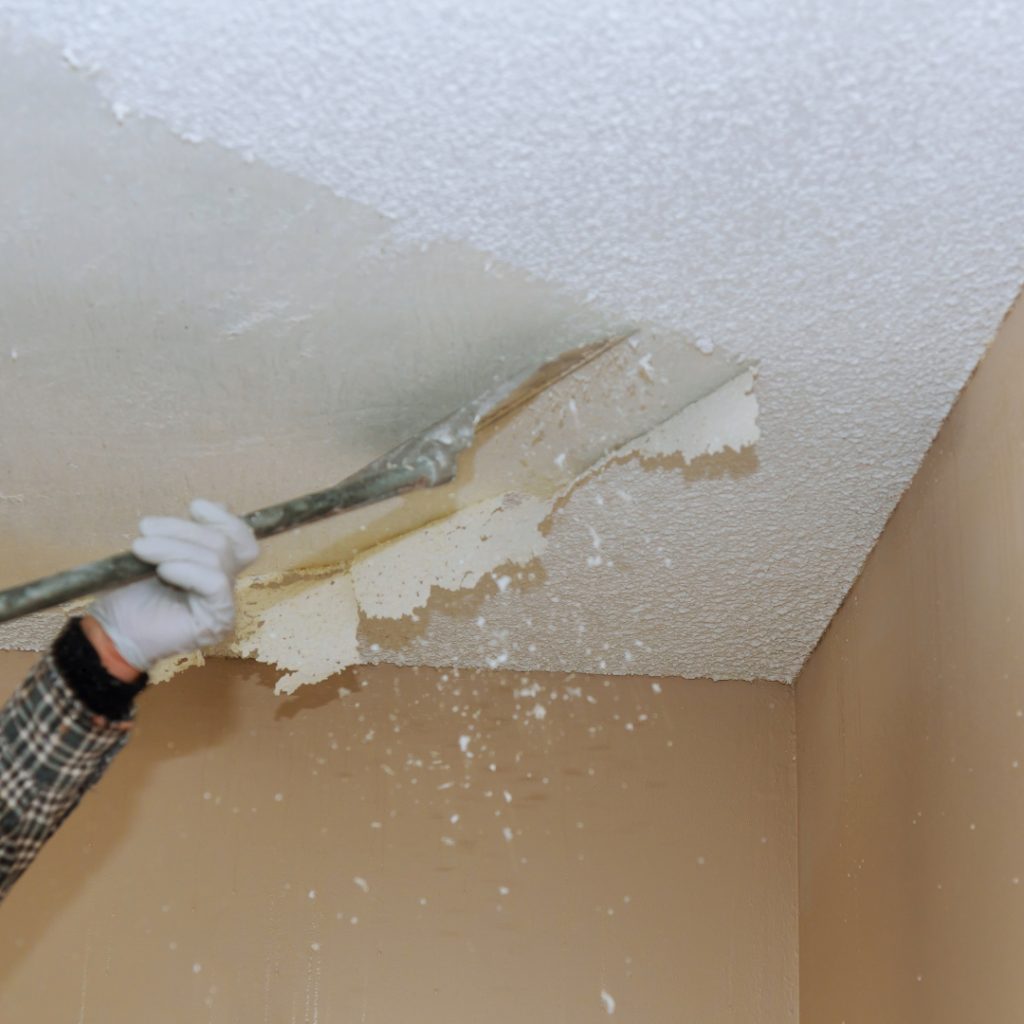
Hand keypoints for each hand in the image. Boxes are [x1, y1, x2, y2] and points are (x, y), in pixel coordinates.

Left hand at [87, 500, 259, 671]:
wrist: (111, 632)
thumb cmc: (129, 594)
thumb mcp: (158, 553)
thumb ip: (187, 535)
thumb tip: (215, 505)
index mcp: (214, 567)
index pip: (240, 538)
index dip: (223, 518)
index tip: (194, 507)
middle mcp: (224, 585)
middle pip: (223, 543)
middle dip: (183, 529)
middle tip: (145, 528)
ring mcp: (224, 604)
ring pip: (217, 558)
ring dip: (174, 548)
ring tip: (141, 549)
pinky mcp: (218, 619)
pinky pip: (214, 583)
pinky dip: (188, 571)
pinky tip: (163, 571)